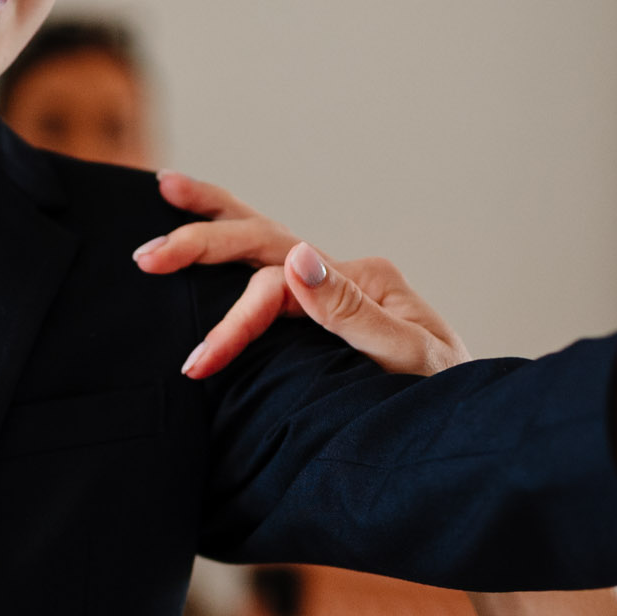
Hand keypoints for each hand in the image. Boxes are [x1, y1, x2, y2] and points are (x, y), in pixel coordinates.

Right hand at [134, 172, 468, 378]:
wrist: (470, 428)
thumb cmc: (449, 400)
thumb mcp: (414, 360)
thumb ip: (355, 312)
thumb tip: (298, 259)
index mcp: (365, 277)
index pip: (282, 284)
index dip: (237, 319)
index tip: (202, 362)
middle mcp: (343, 274)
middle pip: (263, 242)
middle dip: (203, 245)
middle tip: (146, 258)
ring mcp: (332, 289)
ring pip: (262, 241)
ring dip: (213, 220)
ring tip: (164, 187)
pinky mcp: (321, 313)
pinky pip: (266, 275)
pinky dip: (230, 250)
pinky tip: (202, 234)